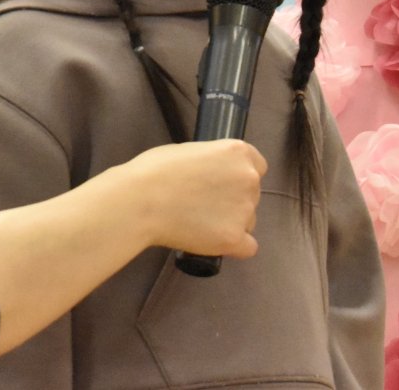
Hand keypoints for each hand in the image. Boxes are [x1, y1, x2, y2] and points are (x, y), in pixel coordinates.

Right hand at [120, 139, 265, 258]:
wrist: (140, 200)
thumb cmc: (154, 170)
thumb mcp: (187, 151)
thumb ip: (210, 161)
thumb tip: (211, 174)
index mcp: (237, 153)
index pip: (258, 165)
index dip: (238, 175)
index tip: (223, 183)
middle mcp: (249, 179)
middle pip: (252, 194)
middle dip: (233, 199)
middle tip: (203, 204)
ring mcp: (245, 210)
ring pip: (249, 220)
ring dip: (231, 222)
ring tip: (199, 222)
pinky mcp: (235, 238)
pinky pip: (247, 247)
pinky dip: (233, 246)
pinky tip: (212, 241)